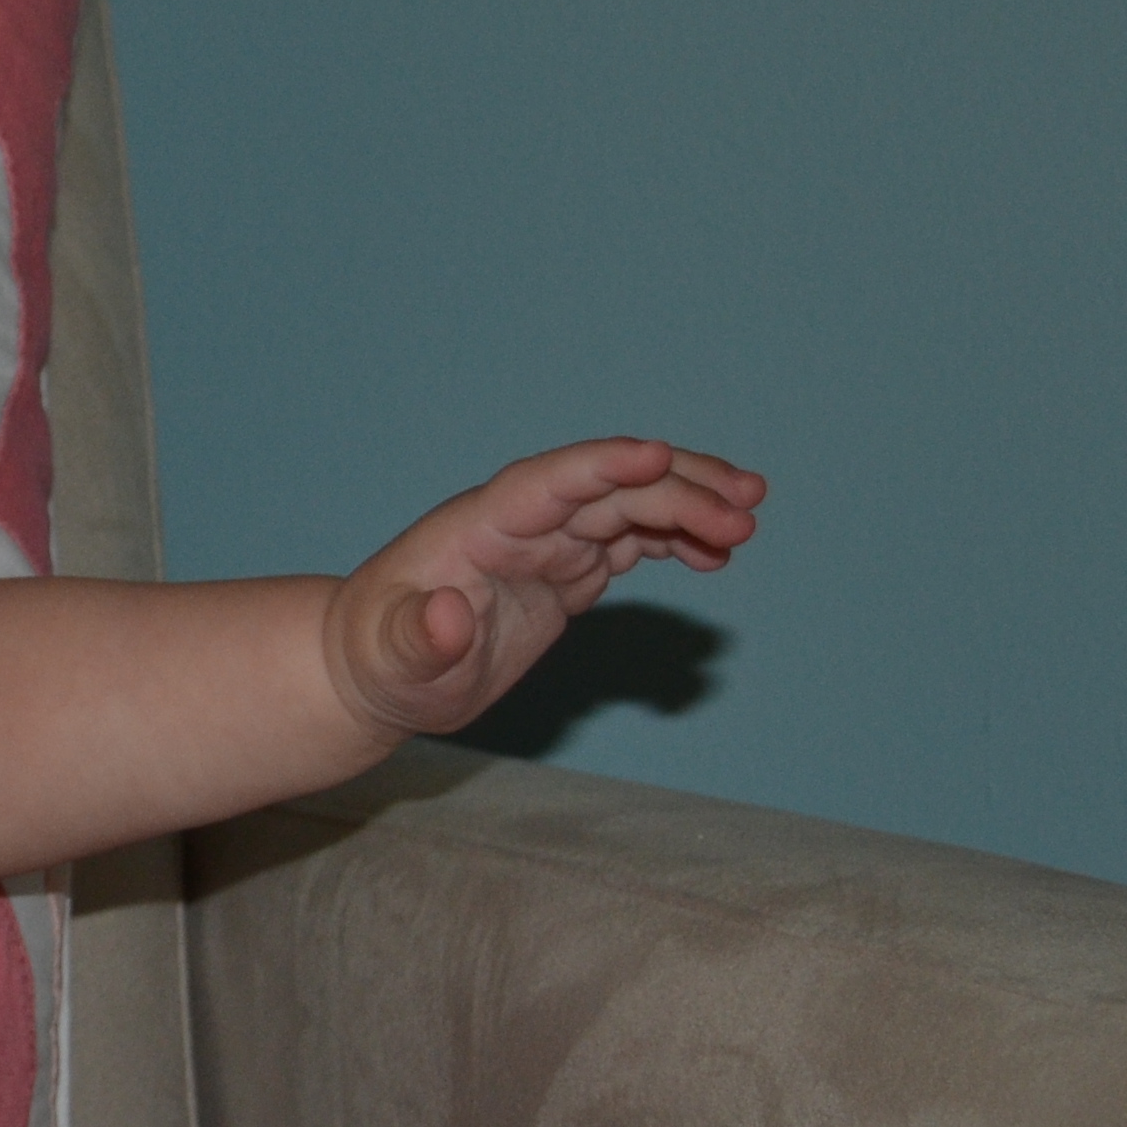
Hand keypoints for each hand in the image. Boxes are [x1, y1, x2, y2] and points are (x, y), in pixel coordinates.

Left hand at [324, 437, 763, 740]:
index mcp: (478, 527)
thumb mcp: (393, 660)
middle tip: (745, 511)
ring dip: (688, 508)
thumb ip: (418, 637)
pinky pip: (629, 541)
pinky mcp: (564, 572)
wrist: (378, 671)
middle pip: (607, 490)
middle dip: (676, 492)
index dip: (603, 465)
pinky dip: (674, 541)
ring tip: (748, 522)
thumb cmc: (380, 661)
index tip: (659, 455)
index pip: (547, 483)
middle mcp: (519, 524)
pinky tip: (715, 554)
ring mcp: (546, 544)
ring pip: (628, 508)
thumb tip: (446, 616)